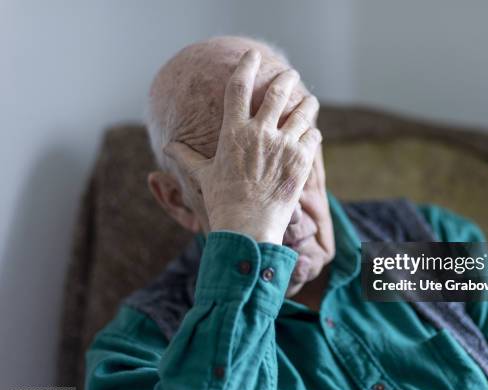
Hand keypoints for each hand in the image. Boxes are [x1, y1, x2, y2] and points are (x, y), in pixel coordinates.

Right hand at [164, 49, 321, 243]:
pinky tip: (312, 132)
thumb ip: (186, 157)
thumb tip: (166, 148)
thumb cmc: (223, 201)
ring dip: (307, 102)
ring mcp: (283, 145)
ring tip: (309, 99)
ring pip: (303, 111)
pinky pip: (312, 136)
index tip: (253, 55)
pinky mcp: (301, 160)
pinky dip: (313, 131)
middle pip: (278, 92)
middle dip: (286, 78)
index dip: (246, 66)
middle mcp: (260, 133)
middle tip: (291, 74)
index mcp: (234, 132)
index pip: (238, 87)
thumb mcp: (203, 176)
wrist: (248, 227)